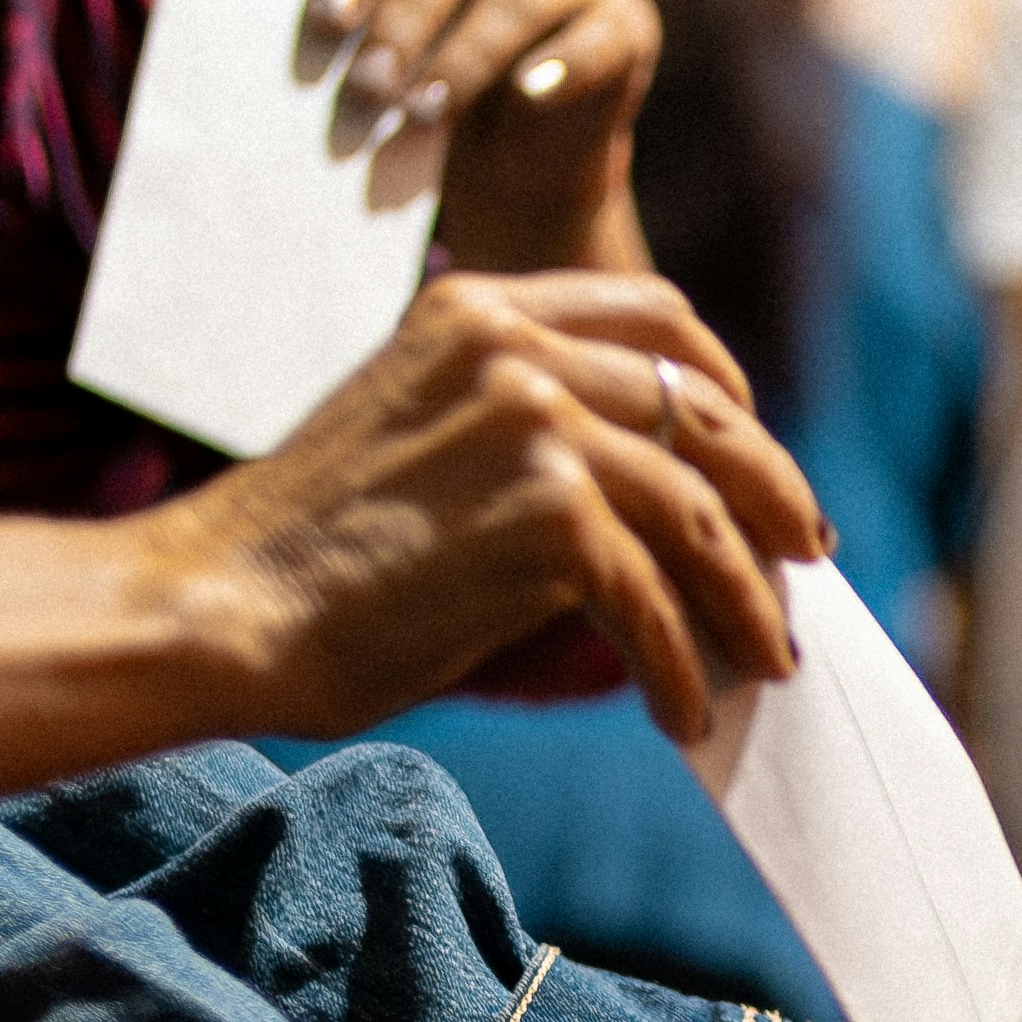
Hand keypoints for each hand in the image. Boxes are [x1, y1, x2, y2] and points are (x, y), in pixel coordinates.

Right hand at [157, 267, 823, 745]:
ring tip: (767, 658)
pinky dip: (681, 664)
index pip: (655, 315)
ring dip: (746, 596)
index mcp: (483, 308)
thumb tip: (659, 503)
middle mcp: (515, 344)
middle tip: (805, 561)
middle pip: (704, 407)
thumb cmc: (306, 553)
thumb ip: (526, 431)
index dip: (727, 386)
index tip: (752, 455)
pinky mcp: (546, 517)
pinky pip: (655, 598)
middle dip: (772, 489)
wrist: (216, 606)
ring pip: (700, 510)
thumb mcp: (421, 435)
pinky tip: (683, 712)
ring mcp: (534, 423)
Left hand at [307, 0, 663, 276]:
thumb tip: (304, 46)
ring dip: (466, 54)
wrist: (521, 164)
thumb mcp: (393, 60)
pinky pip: (596, 33)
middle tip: (368, 89)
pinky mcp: (627, 20)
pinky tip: (525, 95)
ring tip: (425, 111)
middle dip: (405, 22)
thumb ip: (358, 35)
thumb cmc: (440, 100)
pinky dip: (560, 64)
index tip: (327, 26)